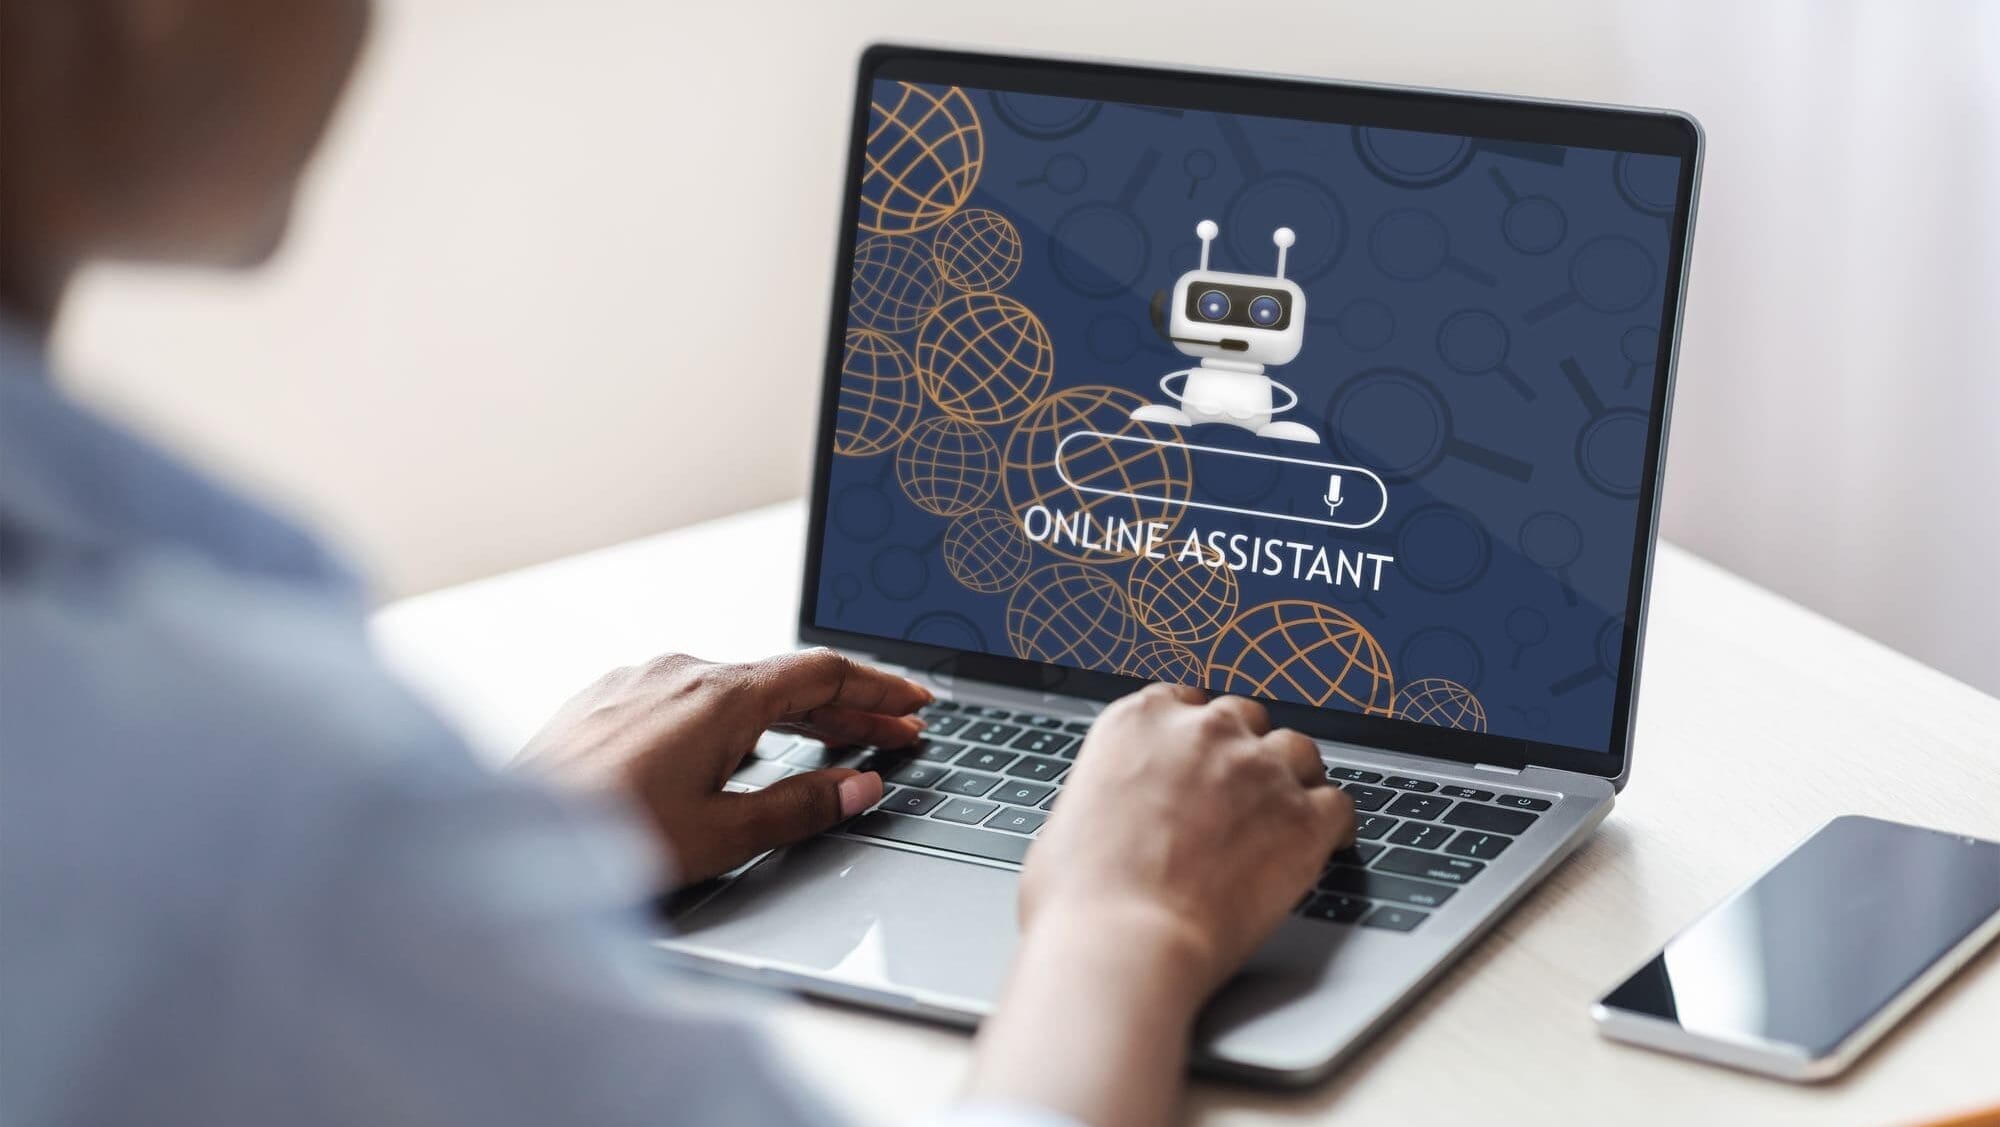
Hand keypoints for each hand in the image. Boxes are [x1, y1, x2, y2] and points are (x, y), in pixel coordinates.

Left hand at [517, 649, 930, 885]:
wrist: (499, 842)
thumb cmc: (604, 841)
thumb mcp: (722, 834)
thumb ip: (801, 807)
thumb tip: (860, 788)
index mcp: (720, 696)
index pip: (824, 676)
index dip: (880, 690)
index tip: (916, 703)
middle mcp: (680, 672)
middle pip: (784, 680)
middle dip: (847, 708)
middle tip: (894, 732)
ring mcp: (638, 681)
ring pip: (735, 687)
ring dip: (789, 713)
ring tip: (828, 741)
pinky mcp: (606, 700)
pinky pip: (688, 697)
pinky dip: (734, 716)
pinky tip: (738, 747)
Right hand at [1023, 683, 1354, 996]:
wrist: (1123, 941)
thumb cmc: (1081, 897)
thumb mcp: (1067, 820)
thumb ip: (1105, 795)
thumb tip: (1111, 818)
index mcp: (1138, 722)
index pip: (1183, 700)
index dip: (1194, 733)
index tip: (1198, 755)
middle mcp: (1204, 731)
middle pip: (1244, 718)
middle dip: (1243, 751)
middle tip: (1238, 792)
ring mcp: (1259, 770)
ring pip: (1298, 751)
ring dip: (1293, 778)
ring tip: (1286, 812)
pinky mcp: (1303, 818)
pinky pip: (1338, 805)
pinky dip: (1333, 825)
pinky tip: (1327, 843)